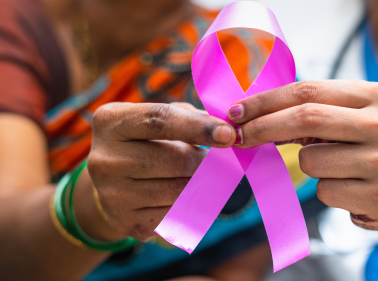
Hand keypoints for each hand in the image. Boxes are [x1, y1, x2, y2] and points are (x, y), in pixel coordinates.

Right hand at [87, 102, 235, 240]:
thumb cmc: (147, 139)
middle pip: (175, 159)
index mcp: (111, 121)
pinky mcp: (123, 221)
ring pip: (178, 190)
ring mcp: (111, 193)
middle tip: (210, 161)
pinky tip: (179, 195)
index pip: (160, 120)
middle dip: (202, 160)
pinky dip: (185, 205)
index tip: (228, 134)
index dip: (198, 127)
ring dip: (197, 184)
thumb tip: (227, 130)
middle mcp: (103, 158)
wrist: (115, 178)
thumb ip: (192, 118)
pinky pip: (172, 215)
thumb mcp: (161, 118)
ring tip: (194, 176)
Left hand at [228, 80, 377, 231]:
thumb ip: (302, 109)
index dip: (265, 101)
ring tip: (330, 165)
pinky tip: (344, 186)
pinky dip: (323, 189)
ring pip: (311, 160)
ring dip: (306, 164)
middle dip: (263, 127)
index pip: (307, 90)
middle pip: (307, 118)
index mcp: (372, 95)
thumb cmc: (356, 144)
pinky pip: (324, 191)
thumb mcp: (339, 117)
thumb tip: (244, 116)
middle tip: (237, 136)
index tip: (235, 112)